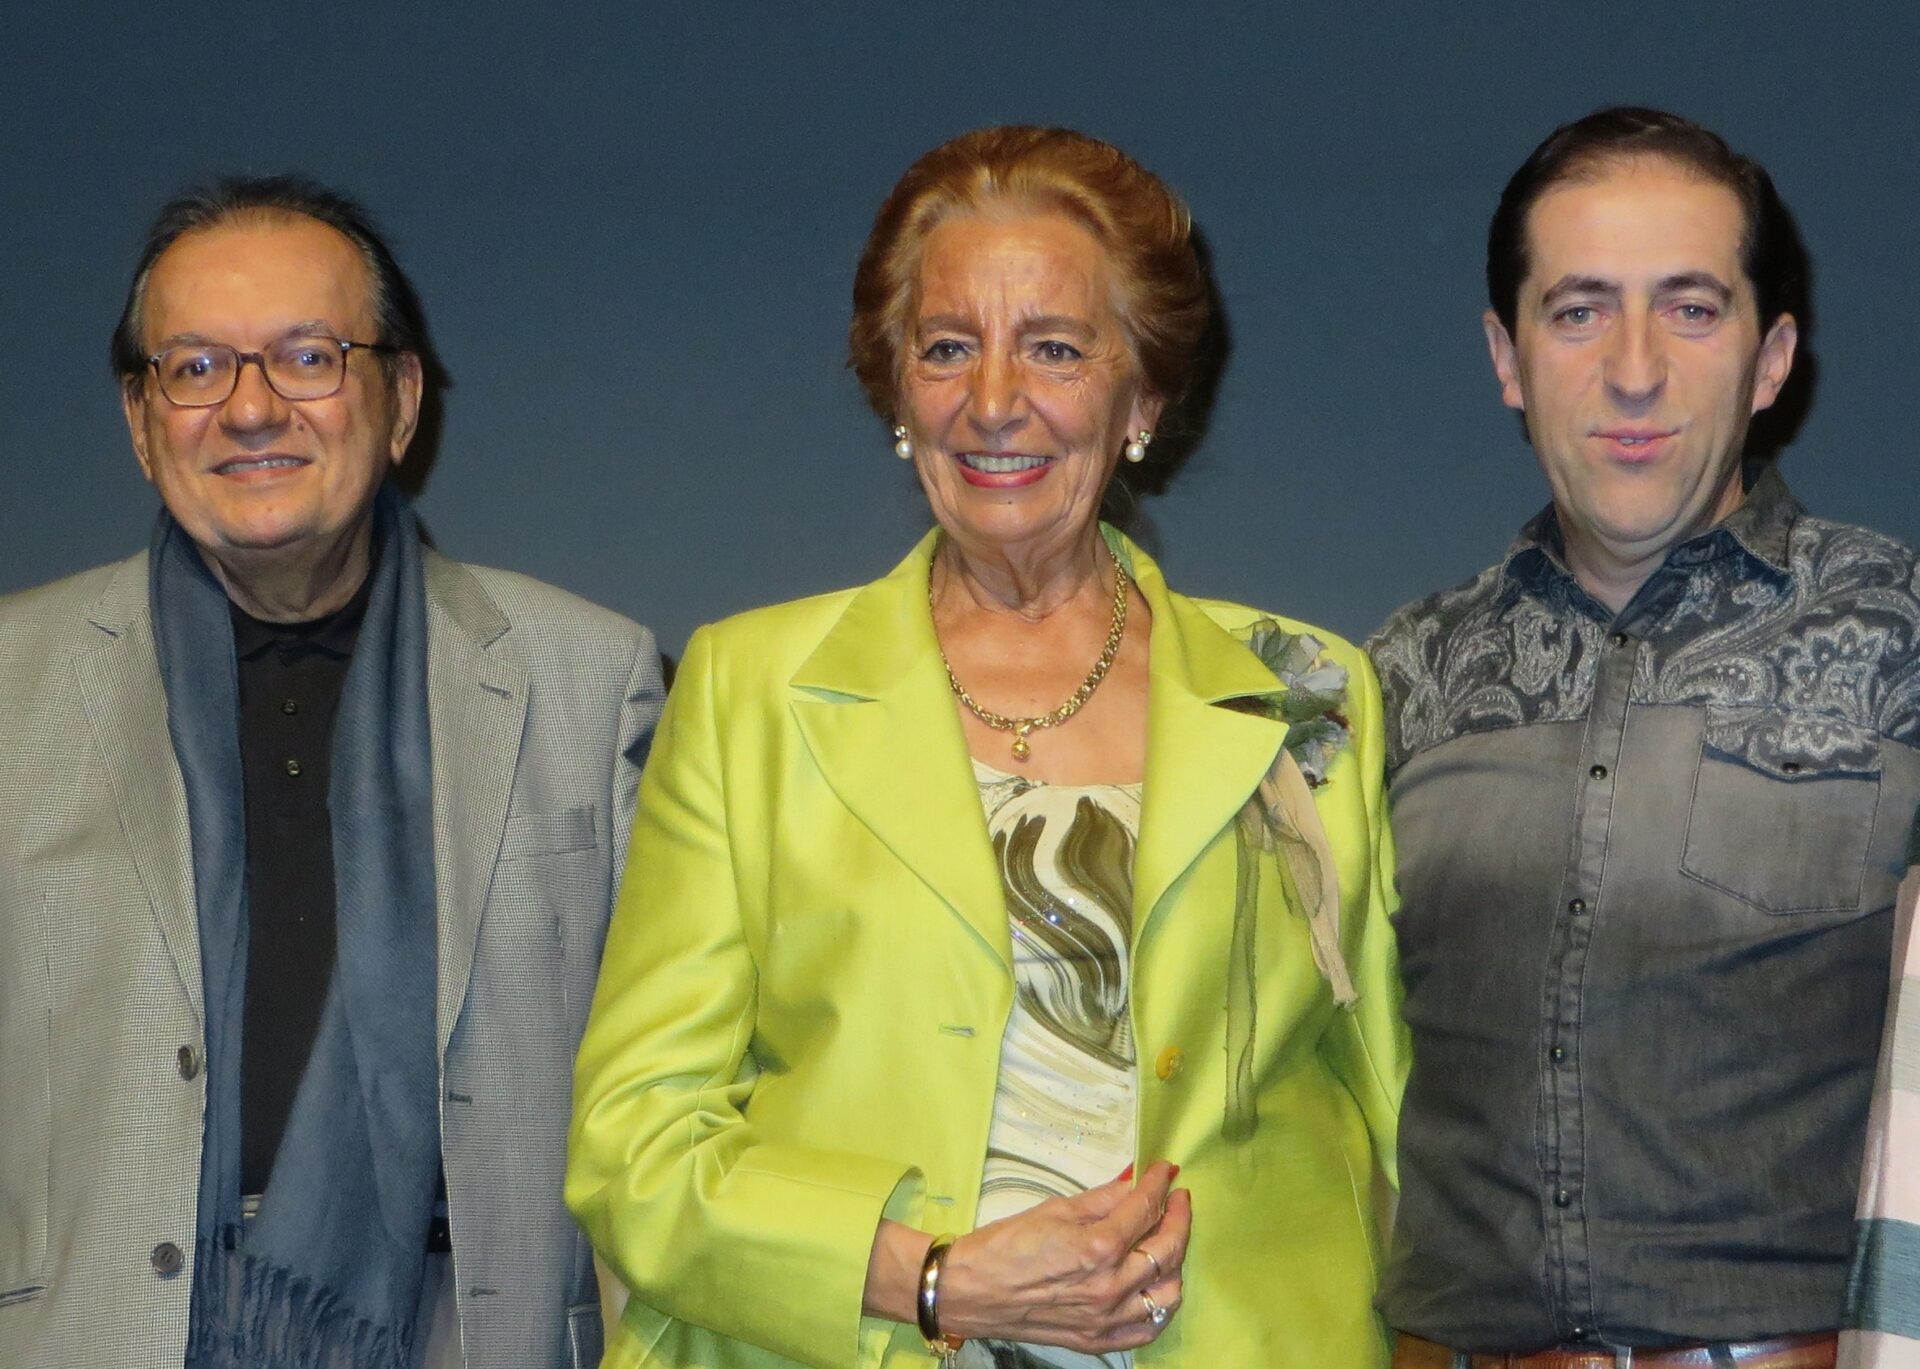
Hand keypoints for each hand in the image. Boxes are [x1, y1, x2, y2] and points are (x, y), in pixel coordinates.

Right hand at [935, 1160, 1190, 1353]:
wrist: (970, 1290)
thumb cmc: (1004, 1245)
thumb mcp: (1054, 1209)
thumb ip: (1102, 1198)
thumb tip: (1133, 1182)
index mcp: (1097, 1247)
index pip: (1145, 1209)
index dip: (1160, 1184)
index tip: (1166, 1171)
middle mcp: (1109, 1286)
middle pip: (1167, 1249)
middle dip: (1179, 1217)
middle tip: (1177, 1199)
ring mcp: (1106, 1318)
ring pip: (1168, 1292)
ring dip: (1176, 1261)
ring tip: (1167, 1240)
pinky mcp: (1098, 1340)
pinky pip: (1148, 1329)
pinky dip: (1160, 1305)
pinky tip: (1155, 1284)